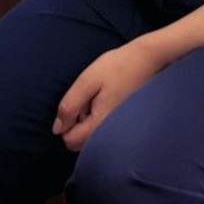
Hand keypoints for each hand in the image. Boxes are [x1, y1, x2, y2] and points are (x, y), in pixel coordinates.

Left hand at [53, 33, 179, 151]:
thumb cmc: (116, 67)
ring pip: (91, 137)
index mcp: (100, 124)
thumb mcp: (86, 81)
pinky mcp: (124, 126)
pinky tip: (106, 101)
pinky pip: (103, 131)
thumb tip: (57, 129)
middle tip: (88, 100)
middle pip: (80, 143)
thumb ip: (69, 105)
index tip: (76, 104)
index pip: (70, 142)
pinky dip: (98, 119)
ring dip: (87, 121)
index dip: (65, 124)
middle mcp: (111, 134)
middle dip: (76, 124)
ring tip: (98, 99)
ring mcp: (119, 132)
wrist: (147, 61)